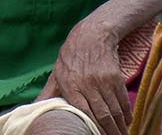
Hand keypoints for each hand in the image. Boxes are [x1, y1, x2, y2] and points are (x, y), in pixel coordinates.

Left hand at [35, 17, 129, 134]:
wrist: (91, 35)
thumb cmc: (71, 57)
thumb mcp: (56, 73)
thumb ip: (48, 93)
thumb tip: (34, 107)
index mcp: (69, 84)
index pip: (82, 112)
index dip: (92, 127)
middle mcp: (86, 83)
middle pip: (102, 115)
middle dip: (109, 132)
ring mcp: (103, 81)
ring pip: (114, 110)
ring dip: (120, 126)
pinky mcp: (116, 77)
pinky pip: (123, 101)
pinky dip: (126, 113)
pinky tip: (127, 121)